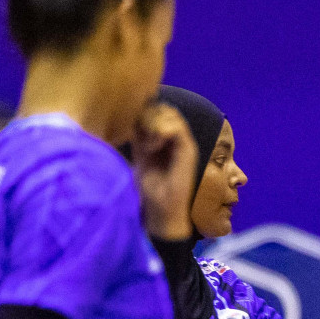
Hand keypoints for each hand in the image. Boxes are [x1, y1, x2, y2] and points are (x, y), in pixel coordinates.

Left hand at [132, 102, 197, 240]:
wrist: (162, 209)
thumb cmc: (149, 187)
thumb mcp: (139, 156)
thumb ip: (138, 138)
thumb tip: (130, 119)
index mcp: (166, 140)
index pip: (157, 111)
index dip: (143, 114)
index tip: (133, 130)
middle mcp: (178, 139)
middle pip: (165, 109)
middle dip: (148, 116)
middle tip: (139, 135)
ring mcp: (185, 144)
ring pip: (172, 115)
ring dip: (155, 124)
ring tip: (147, 144)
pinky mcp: (189, 150)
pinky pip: (177, 128)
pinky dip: (161, 133)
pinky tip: (152, 147)